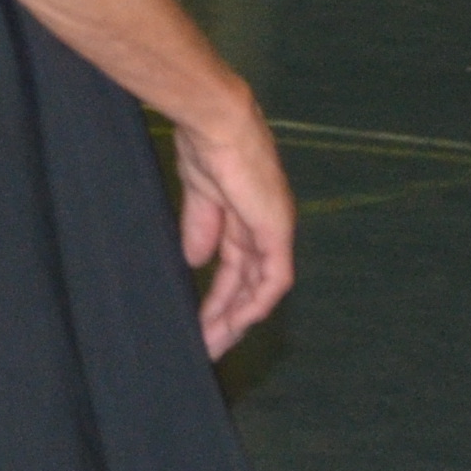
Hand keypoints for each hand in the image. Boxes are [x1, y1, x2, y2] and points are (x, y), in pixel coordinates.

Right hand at [169, 93, 297, 355]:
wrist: (215, 124)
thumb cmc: (205, 149)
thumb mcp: (200, 197)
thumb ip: (200, 229)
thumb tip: (194, 261)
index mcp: (248, 218)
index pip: (237, 269)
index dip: (220, 298)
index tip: (199, 323)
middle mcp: (266, 228)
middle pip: (249, 285)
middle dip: (227, 317)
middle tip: (206, 346)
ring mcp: (275, 231)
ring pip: (261, 289)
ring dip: (236, 318)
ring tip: (211, 342)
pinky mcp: (277, 232)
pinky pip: (272, 280)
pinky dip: (255, 303)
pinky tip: (233, 322)